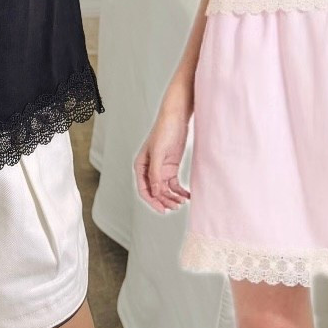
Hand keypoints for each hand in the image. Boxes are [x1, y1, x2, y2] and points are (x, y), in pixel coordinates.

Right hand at [134, 97, 192, 212]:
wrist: (176, 117)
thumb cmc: (164, 131)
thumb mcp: (159, 153)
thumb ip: (156, 174)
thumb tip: (155, 192)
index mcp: (140, 166)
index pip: (144, 190)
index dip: (152, 201)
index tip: (163, 209)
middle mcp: (149, 169)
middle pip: (155, 192)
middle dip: (164, 201)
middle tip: (175, 207)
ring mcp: (160, 169)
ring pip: (165, 190)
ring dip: (173, 197)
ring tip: (182, 202)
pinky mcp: (171, 167)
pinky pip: (174, 184)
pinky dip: (180, 191)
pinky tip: (187, 195)